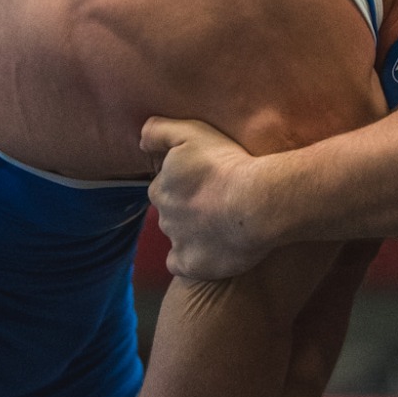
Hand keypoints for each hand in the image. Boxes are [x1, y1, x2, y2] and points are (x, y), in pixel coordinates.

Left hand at [142, 116, 274, 280]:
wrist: (255, 202)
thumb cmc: (226, 163)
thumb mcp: (190, 132)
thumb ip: (158, 131)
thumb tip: (141, 141)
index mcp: (160, 188)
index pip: (166, 186)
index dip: (186, 183)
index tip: (208, 180)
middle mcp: (164, 216)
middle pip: (172, 212)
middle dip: (189, 208)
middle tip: (219, 201)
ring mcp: (177, 243)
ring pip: (179, 237)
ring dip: (195, 231)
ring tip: (225, 224)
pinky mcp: (191, 265)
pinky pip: (182, 264)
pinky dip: (192, 259)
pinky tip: (212, 250)